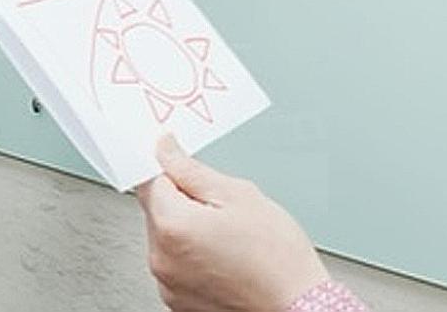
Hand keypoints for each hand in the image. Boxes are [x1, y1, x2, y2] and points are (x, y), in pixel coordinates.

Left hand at [136, 137, 327, 311]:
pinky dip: (190, 257)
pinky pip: (174, 265)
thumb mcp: (238, 195)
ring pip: (165, 238)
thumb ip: (191, 170)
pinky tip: (221, 257)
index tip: (185, 168)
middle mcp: (162, 258)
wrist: (297, 305)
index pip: (149, 180)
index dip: (171, 169)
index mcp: (173, 226)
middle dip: (182, 202)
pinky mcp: (177, 300)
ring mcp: (168, 284)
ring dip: (186, 230)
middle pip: (157, 211)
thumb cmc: (277, 257)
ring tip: (226, 237)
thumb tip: (165, 149)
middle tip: (221, 208)